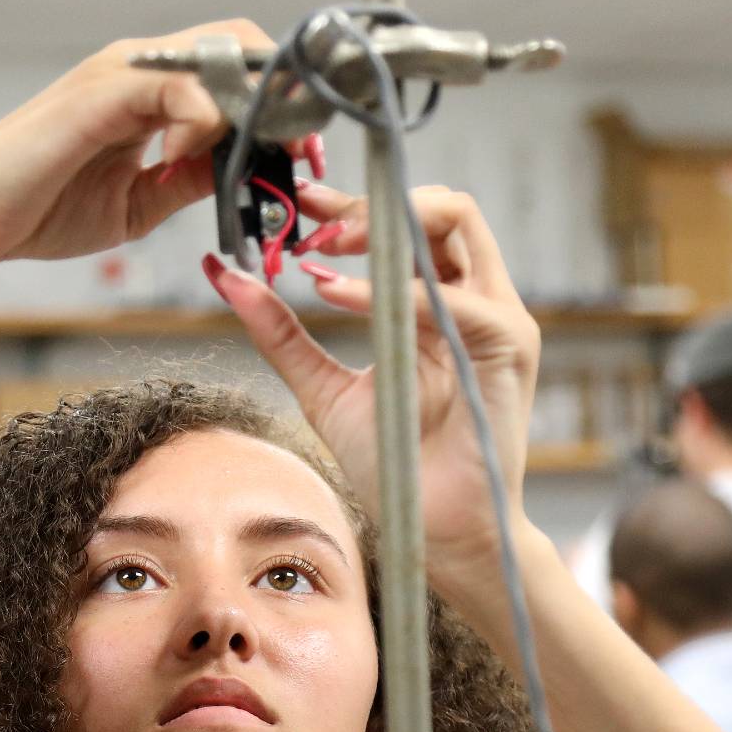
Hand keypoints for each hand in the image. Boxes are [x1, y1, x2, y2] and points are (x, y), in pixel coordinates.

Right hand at [0, 20, 322, 276]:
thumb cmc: (39, 210)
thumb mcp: (139, 203)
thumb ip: (189, 180)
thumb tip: (242, 171)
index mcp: (150, 93)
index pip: (236, 70)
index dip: (282, 106)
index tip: (307, 157)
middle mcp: (140, 70)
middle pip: (240, 46)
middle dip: (285, 98)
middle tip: (304, 155)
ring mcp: (120, 75)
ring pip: (218, 56)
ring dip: (258, 108)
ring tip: (265, 160)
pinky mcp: (101, 94)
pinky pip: (179, 88)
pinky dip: (204, 124)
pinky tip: (186, 164)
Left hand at [203, 181, 538, 595]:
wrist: (431, 529)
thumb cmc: (393, 462)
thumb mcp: (321, 386)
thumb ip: (281, 332)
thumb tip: (224, 274)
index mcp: (437, 303)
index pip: (406, 223)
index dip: (352, 204)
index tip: (298, 202)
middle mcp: (473, 300)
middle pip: (437, 207)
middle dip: (370, 202)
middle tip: (310, 220)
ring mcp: (495, 318)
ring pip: (458, 224)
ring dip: (385, 226)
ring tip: (324, 249)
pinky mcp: (507, 348)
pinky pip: (453, 300)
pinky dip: (393, 290)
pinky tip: (336, 296)